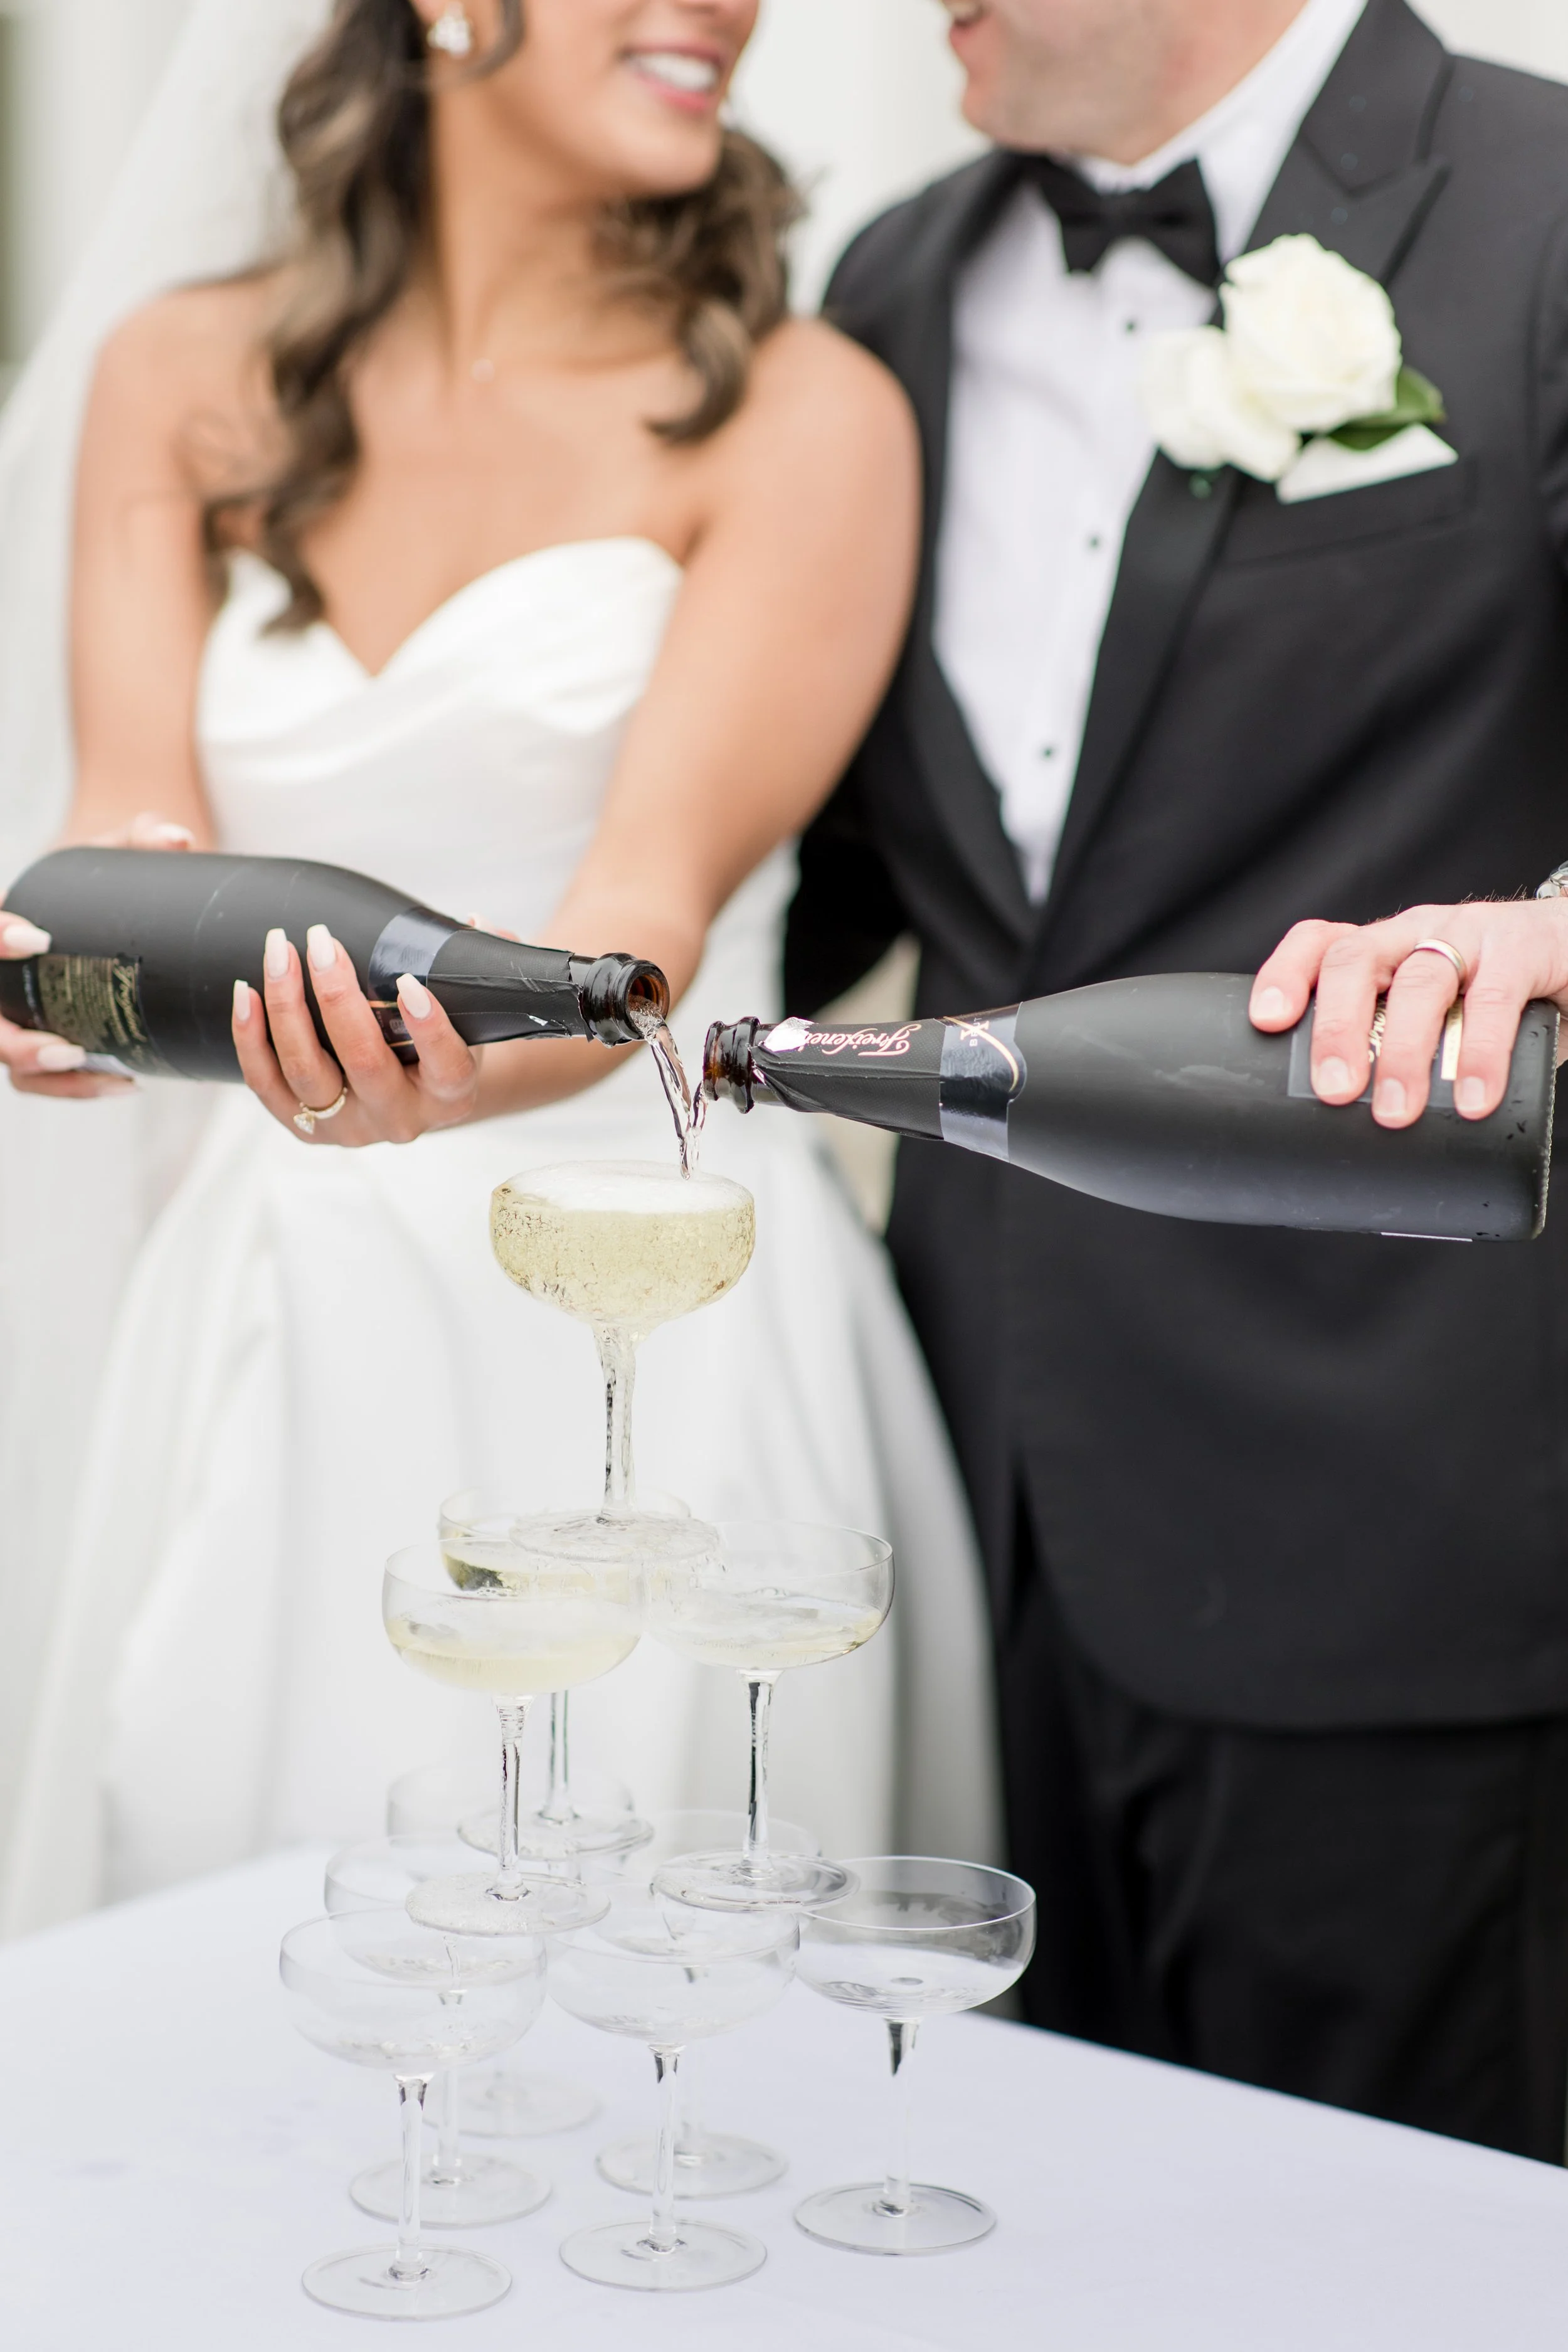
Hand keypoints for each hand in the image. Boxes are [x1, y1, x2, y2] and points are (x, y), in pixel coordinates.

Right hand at [0, 815, 192, 1097]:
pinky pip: (39, 1077)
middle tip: (69, 1049)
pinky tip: (123, 1083)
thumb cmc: (91, 874)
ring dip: (45, 1075)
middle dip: (16, 1041)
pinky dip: (74, 1087)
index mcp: (1, 921)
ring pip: (8, 1061)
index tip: (37, 939)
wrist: (92, 896)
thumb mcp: (108, 852)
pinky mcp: (37, 1038)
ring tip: (100, 1074)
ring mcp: (13, 1012)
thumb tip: (177, 840)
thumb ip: (138, 838)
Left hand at [234, 923, 481, 1146]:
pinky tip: (247, 992)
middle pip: (364, 1063)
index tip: (408, 983)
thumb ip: (483, 966)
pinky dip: (251, 1038)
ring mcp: (349, 1128)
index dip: (429, 1028)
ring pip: (307, 1071)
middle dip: (336, 996)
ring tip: (279, 952)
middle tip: (321, 941)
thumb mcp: (475, 1009)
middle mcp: (400, 1119)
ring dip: (287, 1007)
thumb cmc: (445, 1040)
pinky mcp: (305, 1127)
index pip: (447, 1067)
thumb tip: (477, 924)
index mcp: (451, 1096)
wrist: (418, 1092)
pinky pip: (267, 1085)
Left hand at [1250, 900, 1567, 1126]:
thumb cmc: (1502, 1001)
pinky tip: (1472, 1099)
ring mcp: (1471, 935)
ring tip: (1394, 1112)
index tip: (1266, 1022)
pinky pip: (1495, 999)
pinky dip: (1479, 1053)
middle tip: (1333, 1092)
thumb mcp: (1445, 1019)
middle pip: (1356, 961)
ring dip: (1404, 1051)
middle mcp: (1418, 932)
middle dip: (1337, 1028)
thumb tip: (1365, 1169)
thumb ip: (1406, 1064)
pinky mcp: (1525, 949)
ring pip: (1421, 981)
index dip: (1285, 974)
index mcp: (1386, 948)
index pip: (1320, 943)